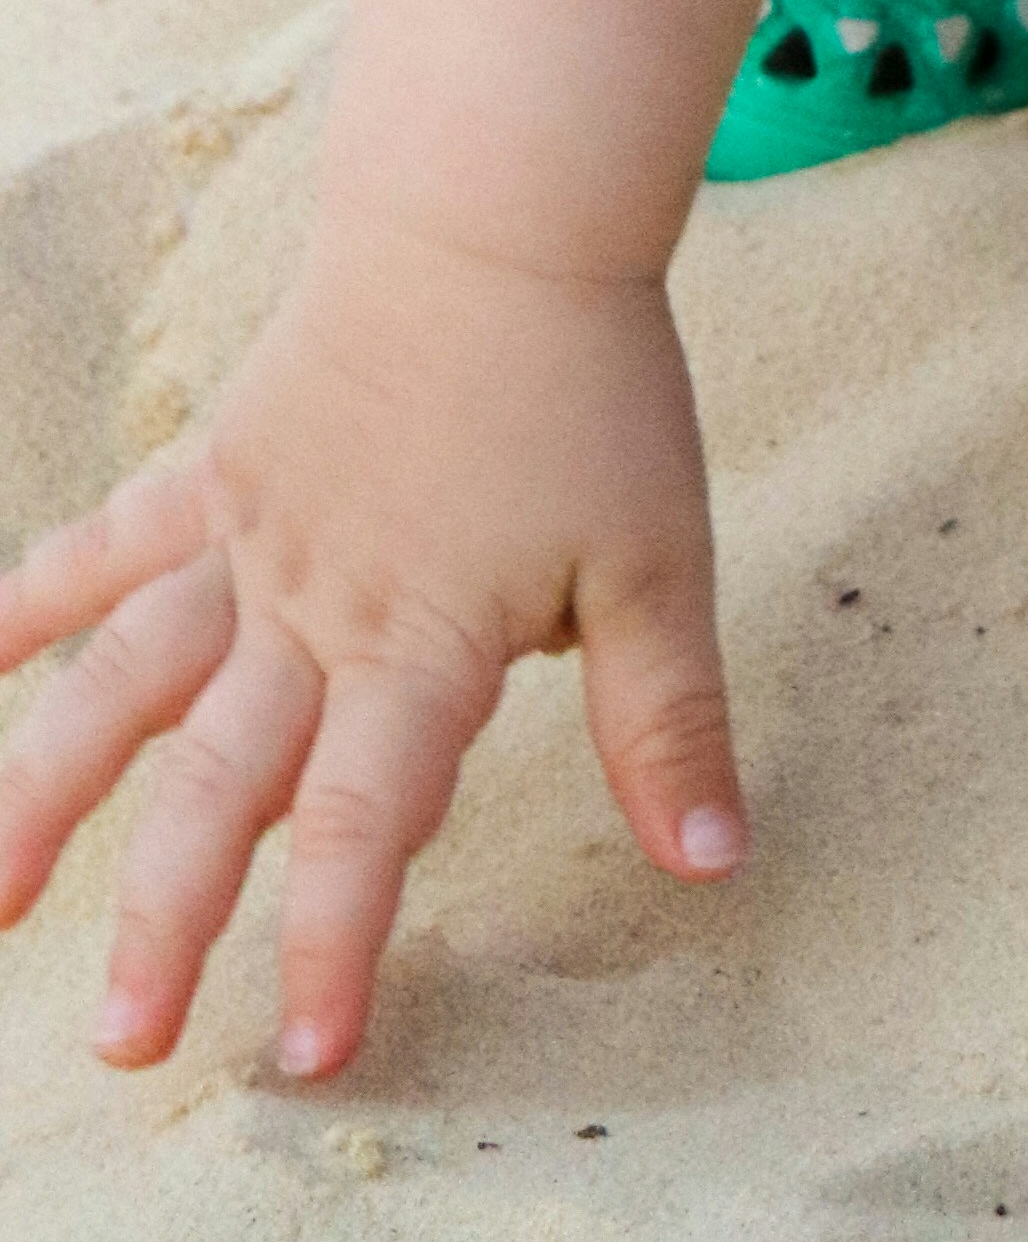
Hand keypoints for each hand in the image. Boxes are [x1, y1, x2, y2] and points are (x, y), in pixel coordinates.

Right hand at [0, 216, 743, 1085]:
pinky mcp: (216, 468)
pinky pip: (110, 543)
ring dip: (51, 794)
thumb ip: (668, 721)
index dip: (337, 941)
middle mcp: (314, 610)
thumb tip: (715, 865)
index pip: (366, 822)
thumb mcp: (661, 558)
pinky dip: (34, 597)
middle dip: (169, 921)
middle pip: (226, 786)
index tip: (308, 1051)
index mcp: (422, 643)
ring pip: (127, 685)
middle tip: (122, 1041)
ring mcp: (248, 538)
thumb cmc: (592, 384)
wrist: (501, 219)